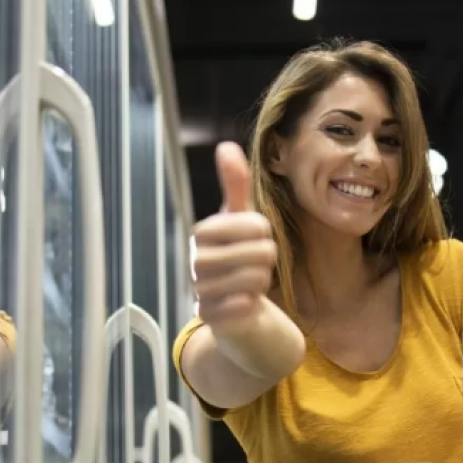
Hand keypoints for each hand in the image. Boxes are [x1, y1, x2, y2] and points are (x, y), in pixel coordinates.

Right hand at [192, 142, 276, 331]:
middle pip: (260, 252)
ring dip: (261, 281)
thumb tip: (226, 146)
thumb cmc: (237, 256)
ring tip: (249, 282)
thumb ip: (235, 184)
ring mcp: (200, 289)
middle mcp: (196, 261)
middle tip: (255, 263)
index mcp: (202, 233)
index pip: (255, 224)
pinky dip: (251, 302)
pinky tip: (243, 302)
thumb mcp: (240, 218)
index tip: (255, 238)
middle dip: (267, 258)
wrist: (233, 307)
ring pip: (256, 278)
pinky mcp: (209, 316)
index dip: (264, 232)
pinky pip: (245, 304)